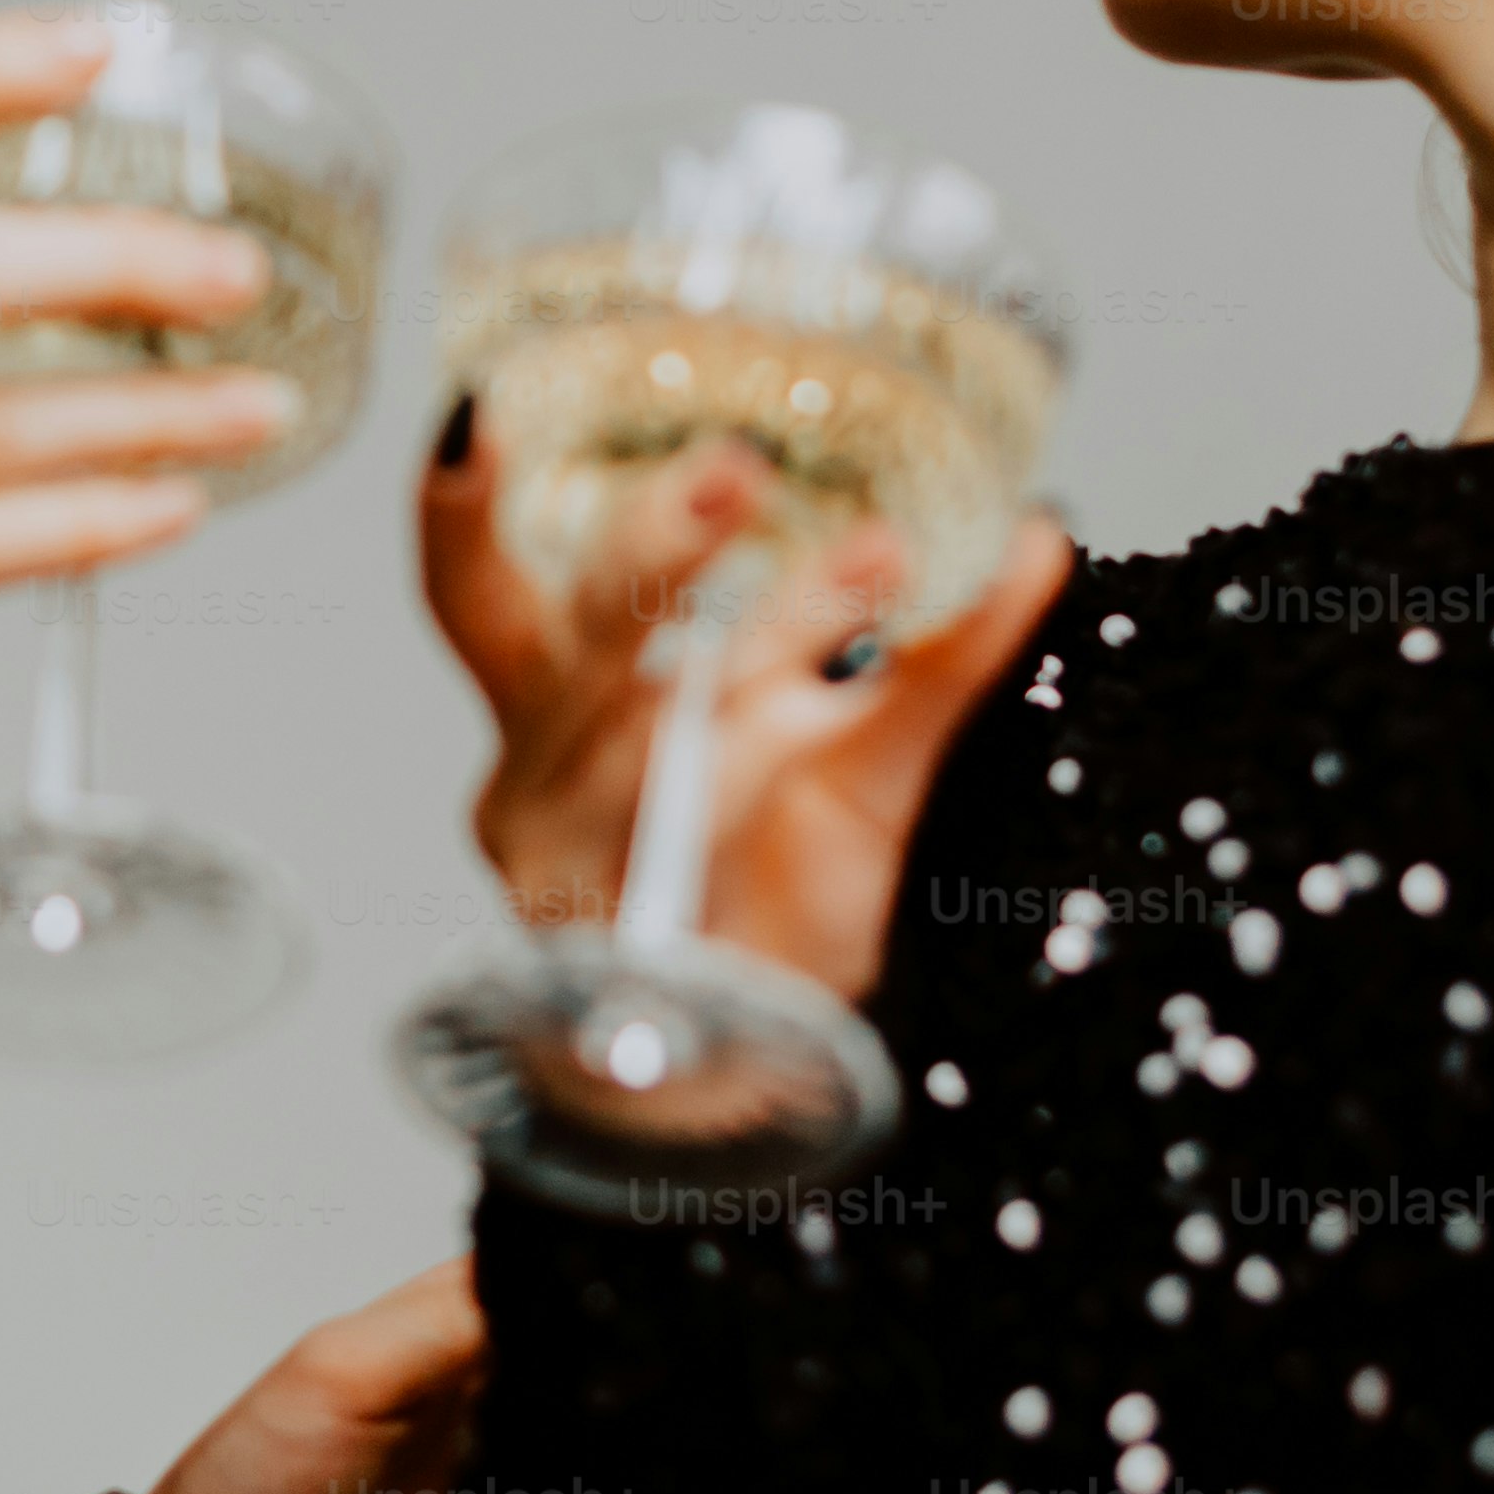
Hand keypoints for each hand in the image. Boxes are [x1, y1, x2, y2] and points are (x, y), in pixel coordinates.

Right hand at [422, 416, 1074, 1001]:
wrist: (744, 1082)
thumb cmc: (768, 900)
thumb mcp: (859, 767)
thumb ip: (934, 662)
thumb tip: (1034, 538)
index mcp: (553, 704)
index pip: (476, 590)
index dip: (460, 506)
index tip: (484, 412)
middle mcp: (543, 773)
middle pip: (570, 642)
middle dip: (652, 549)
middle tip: (737, 473)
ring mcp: (572, 864)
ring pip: (648, 734)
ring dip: (760, 646)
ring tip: (874, 567)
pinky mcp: (629, 941)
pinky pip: (711, 830)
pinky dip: (780, 757)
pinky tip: (834, 712)